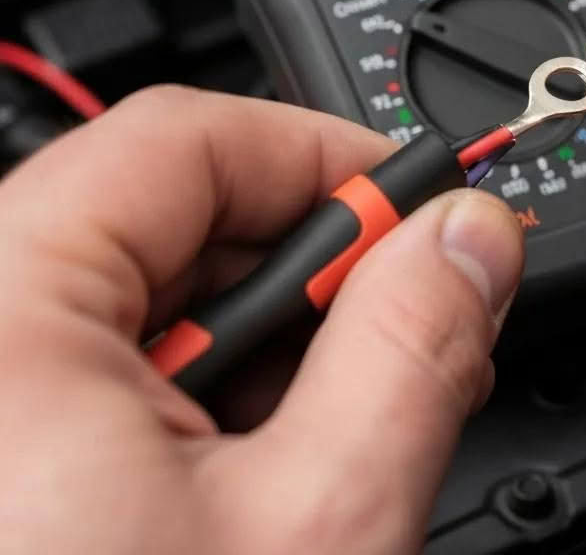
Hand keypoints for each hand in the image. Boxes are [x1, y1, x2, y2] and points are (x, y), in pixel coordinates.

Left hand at [0, 86, 522, 552]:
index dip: (326, 158)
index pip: (183, 138)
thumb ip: (413, 352)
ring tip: (331, 431)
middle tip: (397, 332)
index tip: (413, 208)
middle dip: (310, 267)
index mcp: (1, 322)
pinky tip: (254, 468)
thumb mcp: (316, 528)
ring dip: (267, 342)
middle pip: (168, 213)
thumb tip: (469, 237)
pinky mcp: (2, 443)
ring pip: (147, 293)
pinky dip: (204, 392)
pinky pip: (106, 362)